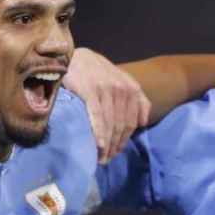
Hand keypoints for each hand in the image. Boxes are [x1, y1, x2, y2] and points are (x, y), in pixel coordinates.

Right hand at [63, 48, 151, 163]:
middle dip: (115, 146)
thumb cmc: (94, 70)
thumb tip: (143, 122)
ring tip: (100, 158)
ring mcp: (107, 89)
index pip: (132, 121)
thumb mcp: (119, 79)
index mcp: (131, 88)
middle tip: (107, 160)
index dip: (125, 140)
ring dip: (107, 145)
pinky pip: (98, 117)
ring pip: (111, 124)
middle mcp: (122, 89)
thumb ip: (134, 97)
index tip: (116, 152)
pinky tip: (98, 146)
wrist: (71, 54)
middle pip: (122, 126)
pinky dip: (99, 133)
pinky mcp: (91, 90)